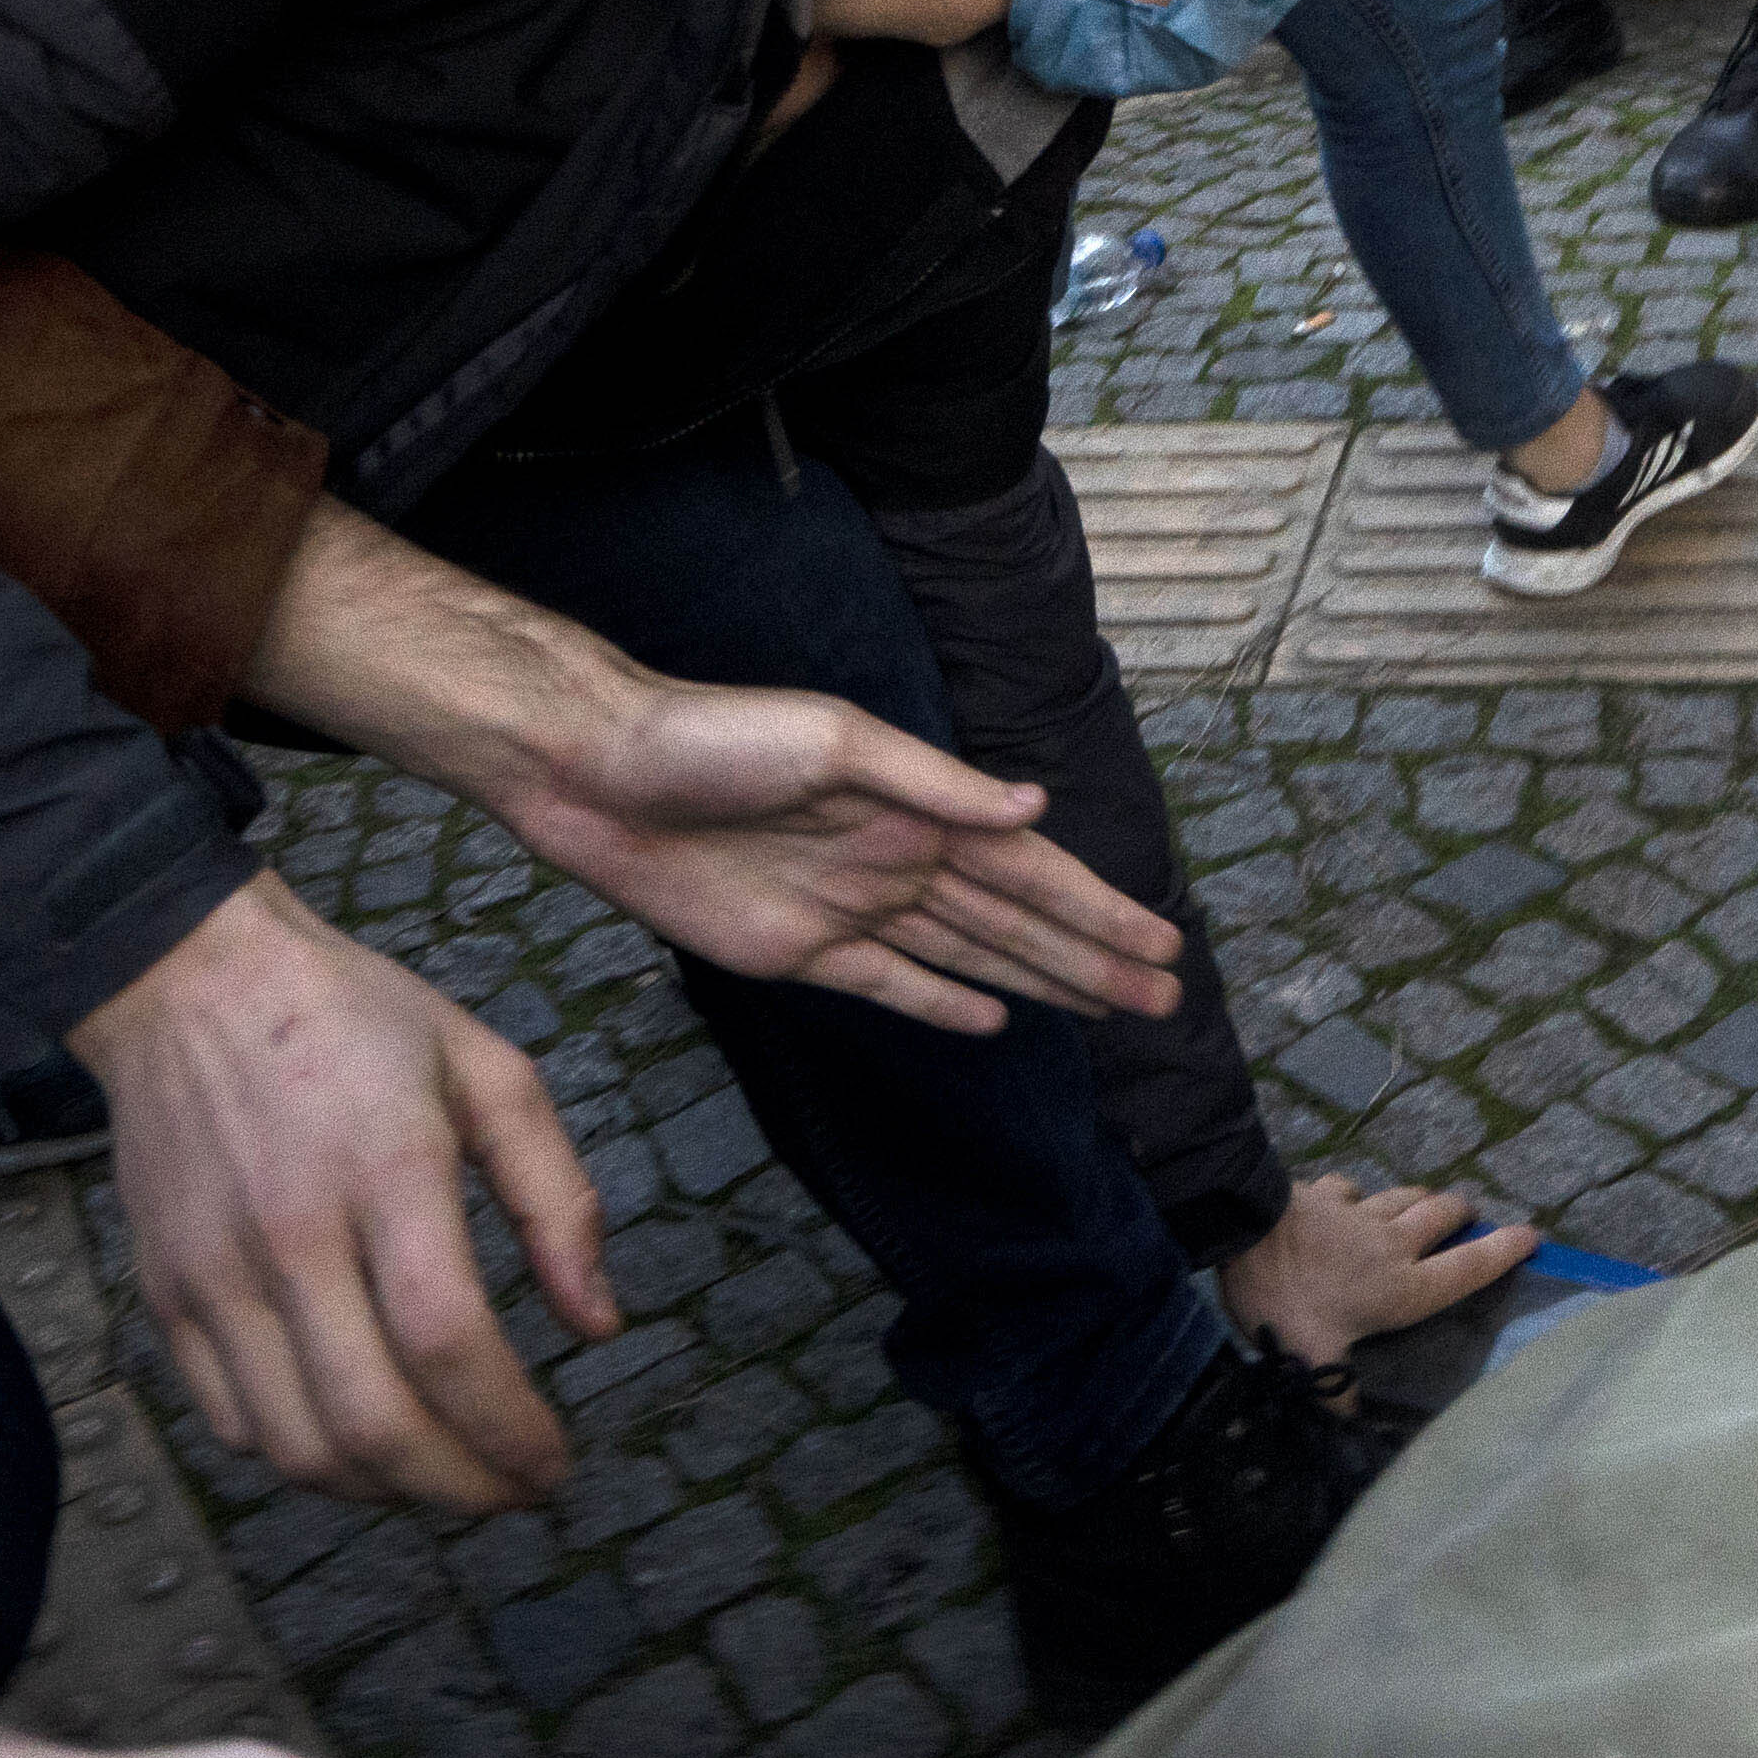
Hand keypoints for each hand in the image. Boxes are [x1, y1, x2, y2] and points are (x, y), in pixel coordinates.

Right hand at [78, 873, 612, 1514]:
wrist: (188, 978)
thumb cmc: (353, 1020)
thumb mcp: (488, 1069)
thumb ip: (556, 1197)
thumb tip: (598, 1326)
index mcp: (386, 1167)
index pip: (448, 1342)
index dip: (509, 1429)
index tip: (554, 1464)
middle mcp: (290, 1233)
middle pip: (372, 1421)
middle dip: (460, 1488)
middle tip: (514, 1492)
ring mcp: (215, 1274)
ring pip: (299, 1446)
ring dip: (387, 1492)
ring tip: (446, 1474)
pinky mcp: (168, 1296)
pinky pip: (234, 1425)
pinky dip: (305, 1461)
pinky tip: (363, 1442)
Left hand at [237, 503, 1180, 1038]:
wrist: (593, 773)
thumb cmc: (710, 736)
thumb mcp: (832, 741)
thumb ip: (934, 783)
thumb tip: (1034, 802)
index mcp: (918, 807)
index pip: (1034, 869)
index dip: (1099, 910)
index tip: (1164, 947)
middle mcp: (898, 859)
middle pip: (1017, 923)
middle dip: (1090, 960)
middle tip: (1163, 1001)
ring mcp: (851, 908)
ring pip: (970, 958)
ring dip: (1040, 984)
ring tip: (1107, 1014)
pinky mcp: (796, 951)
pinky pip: (890, 986)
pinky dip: (943, 1005)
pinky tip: (994, 1021)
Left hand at [1215, 1168, 1540, 1371]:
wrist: (1244, 1231)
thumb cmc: (1287, 1300)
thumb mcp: (1312, 1360)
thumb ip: (1335, 1395)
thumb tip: (1350, 1428)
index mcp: (1402, 1288)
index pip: (1467, 1269)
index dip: (1504, 1253)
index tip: (1533, 1237)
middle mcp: (1392, 1245)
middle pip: (1442, 1218)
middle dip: (1464, 1215)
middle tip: (1471, 1217)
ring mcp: (1359, 1214)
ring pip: (1403, 1196)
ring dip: (1420, 1198)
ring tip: (1427, 1201)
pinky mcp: (1326, 1194)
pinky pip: (1350, 1190)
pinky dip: (1356, 1195)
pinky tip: (1349, 1200)